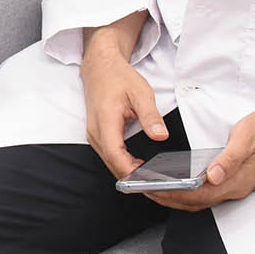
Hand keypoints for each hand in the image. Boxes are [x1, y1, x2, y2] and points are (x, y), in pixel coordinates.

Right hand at [82, 46, 168, 181]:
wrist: (100, 68)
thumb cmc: (118, 77)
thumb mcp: (141, 92)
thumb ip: (150, 116)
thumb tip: (160, 135)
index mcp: (105, 120)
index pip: (115, 154)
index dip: (130, 171)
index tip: (148, 179)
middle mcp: (95, 131)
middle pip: (112, 164)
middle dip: (133, 178)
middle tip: (157, 185)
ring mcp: (94, 135)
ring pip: (110, 163)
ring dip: (128, 173)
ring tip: (151, 178)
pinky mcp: (97, 136)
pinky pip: (109, 156)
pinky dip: (123, 165)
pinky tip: (139, 167)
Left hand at [148, 109, 254, 212]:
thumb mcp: (247, 136)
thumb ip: (230, 158)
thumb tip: (212, 176)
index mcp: (235, 180)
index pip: (196, 196)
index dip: (171, 195)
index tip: (149, 190)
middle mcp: (235, 188)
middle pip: (195, 201)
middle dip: (167, 198)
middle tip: (142, 189)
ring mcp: (236, 185)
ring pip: (201, 199)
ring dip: (177, 196)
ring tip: (154, 187)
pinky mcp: (237, 180)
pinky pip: (209, 192)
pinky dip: (190, 190)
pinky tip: (179, 182)